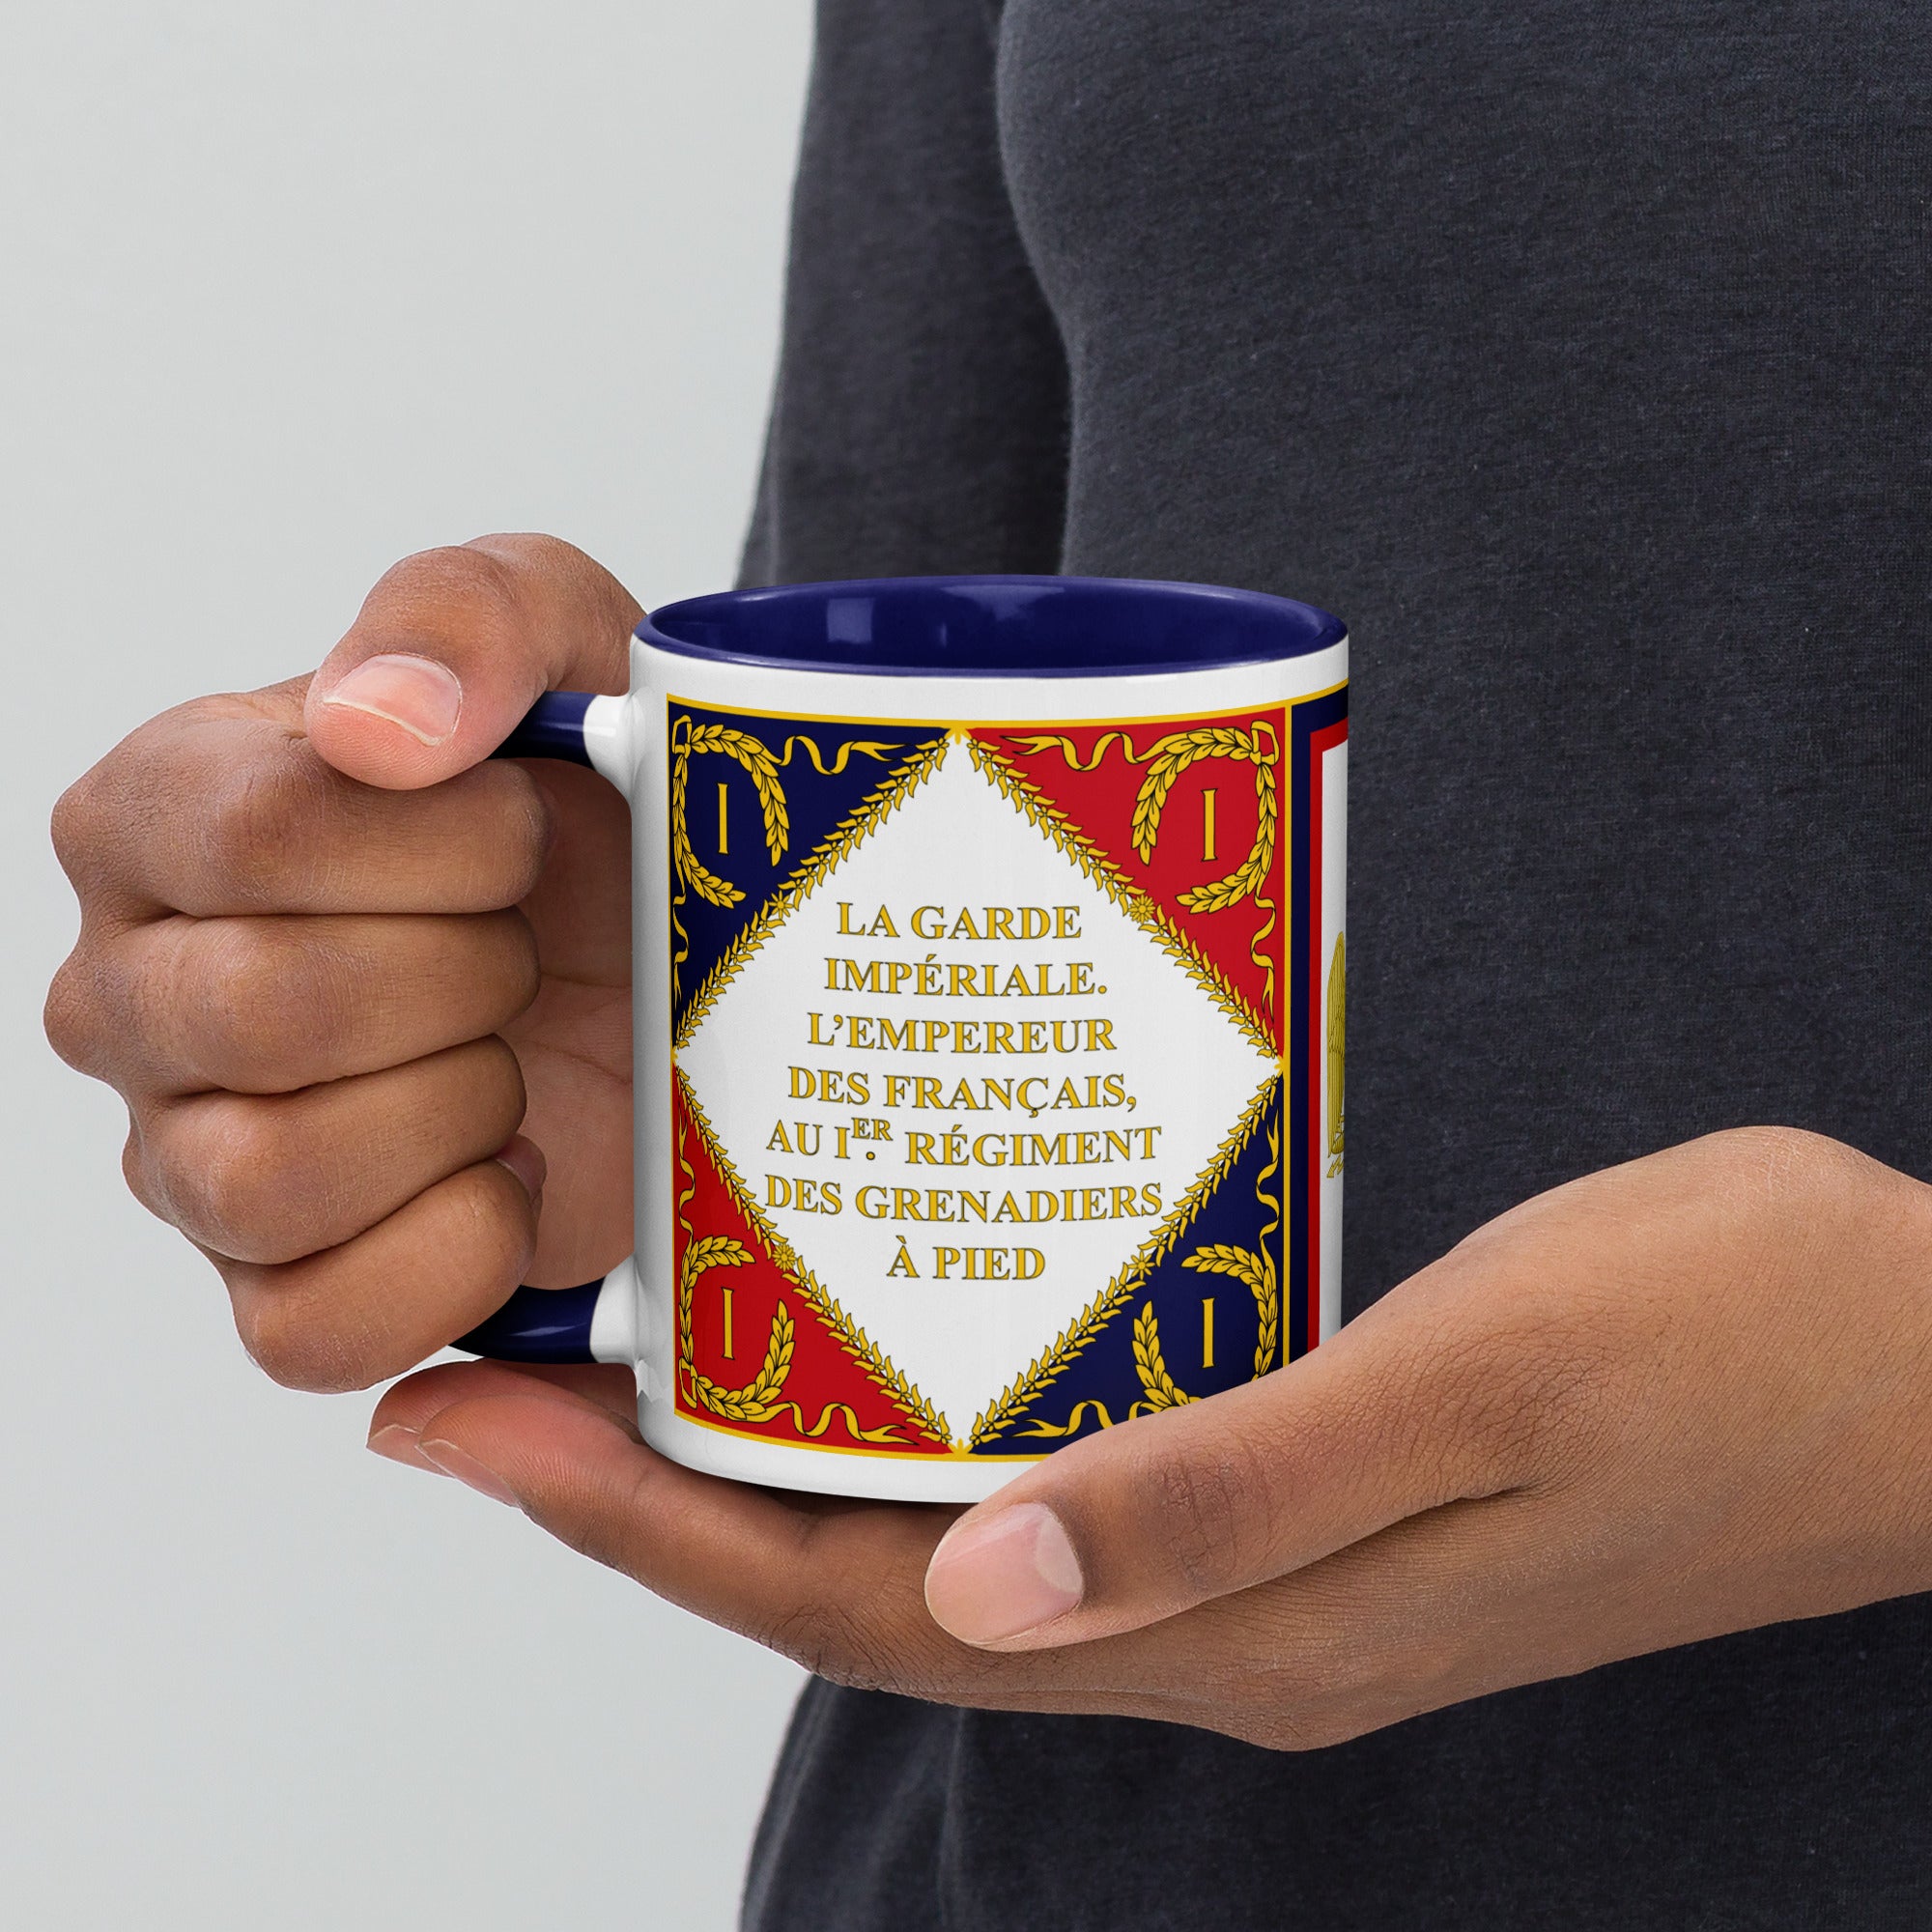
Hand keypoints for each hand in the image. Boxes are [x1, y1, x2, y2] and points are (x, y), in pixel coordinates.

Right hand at [46, 534, 638, 1388]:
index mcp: (162, 813)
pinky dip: (450, 1259)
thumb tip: (374, 724)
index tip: (525, 832)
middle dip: (466, 977)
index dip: (445, 846)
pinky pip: (311, 1329)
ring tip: (513, 1054)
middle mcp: (135, 990)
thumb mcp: (563, 639)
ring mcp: (188, 1155)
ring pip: (270, 1177)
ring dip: (455, 1109)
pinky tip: (514, 1171)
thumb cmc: (587, 799)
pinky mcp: (277, 1287)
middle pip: (267, 1011)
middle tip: (529, 952)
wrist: (665, 948)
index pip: (256, 833)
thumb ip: (465, 615)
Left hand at [366, 1128, 1931, 1746]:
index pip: (864, 1605)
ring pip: (946, 1523)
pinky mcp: (1298, 1466)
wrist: (1921, 1357)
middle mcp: (1215, 1615)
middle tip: (500, 1372)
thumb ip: (1239, 1487)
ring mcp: (1255, 1551)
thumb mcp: (1487, 1381)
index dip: (649, 1533)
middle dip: (659, 1496)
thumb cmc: (1730, 1342)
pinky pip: (1055, 1453)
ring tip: (645, 1329)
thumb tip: (983, 1583)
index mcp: (1239, 1626)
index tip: (476, 1427)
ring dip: (782, 1447)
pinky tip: (887, 1304)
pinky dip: (930, 1399)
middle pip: (865, 1579)